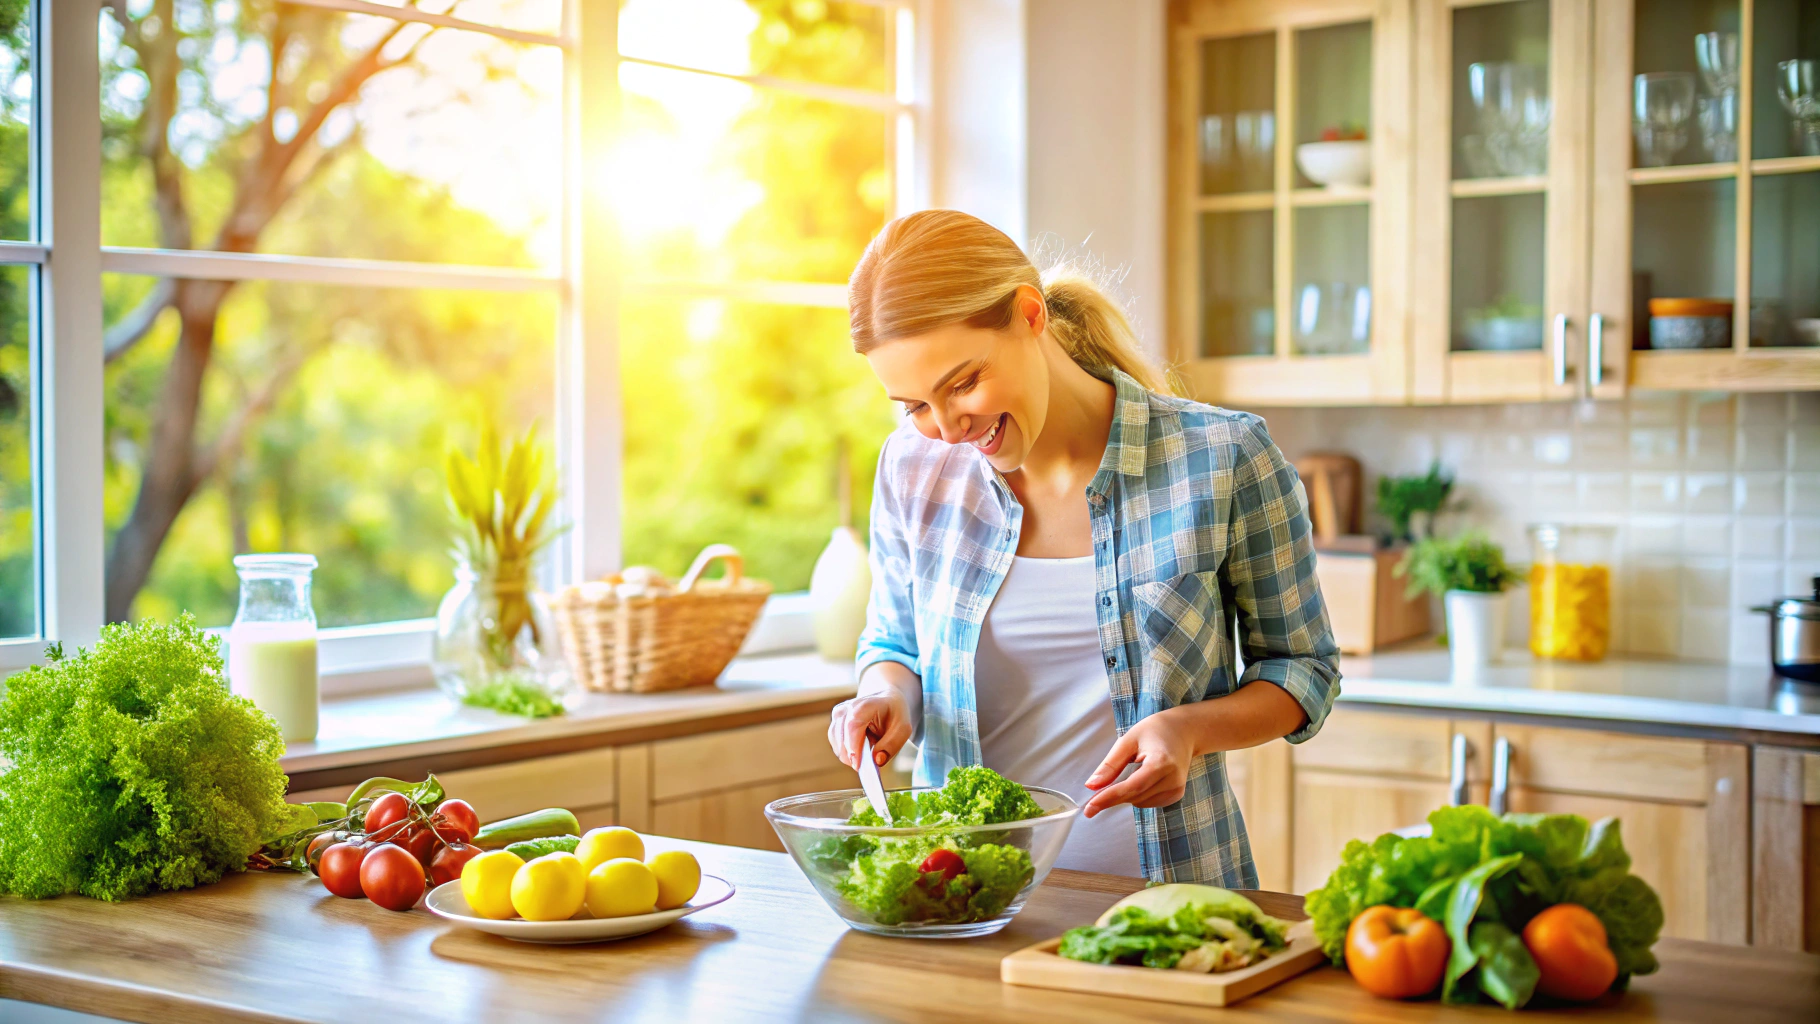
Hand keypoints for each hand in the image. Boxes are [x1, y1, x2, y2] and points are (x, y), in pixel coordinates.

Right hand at [828, 687, 911, 770]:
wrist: (887, 700)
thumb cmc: (894, 714)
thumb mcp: (903, 729)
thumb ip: (891, 745)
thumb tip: (877, 760)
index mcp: (866, 704)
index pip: (853, 726)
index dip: (853, 746)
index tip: (858, 766)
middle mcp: (848, 707)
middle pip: (841, 737)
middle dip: (852, 756)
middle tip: (867, 767)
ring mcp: (839, 714)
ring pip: (837, 743)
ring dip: (851, 754)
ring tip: (868, 751)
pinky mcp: (835, 722)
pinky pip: (836, 744)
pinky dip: (847, 752)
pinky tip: (860, 749)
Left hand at [1081, 708, 1198, 817]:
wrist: (1184, 731)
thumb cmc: (1155, 731)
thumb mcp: (1128, 740)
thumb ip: (1110, 764)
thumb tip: (1091, 786)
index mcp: (1161, 762)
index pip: (1132, 786)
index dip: (1109, 798)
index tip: (1089, 808)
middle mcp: (1172, 779)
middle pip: (1134, 796)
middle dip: (1111, 798)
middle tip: (1090, 801)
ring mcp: (1176, 789)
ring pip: (1139, 802)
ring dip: (1126, 794)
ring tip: (1130, 771)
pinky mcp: (1176, 794)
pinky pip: (1148, 802)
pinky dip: (1137, 795)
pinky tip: (1140, 778)